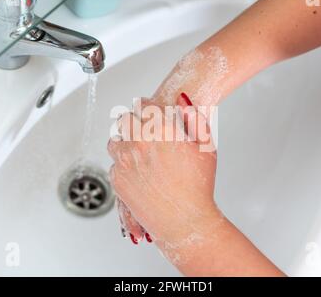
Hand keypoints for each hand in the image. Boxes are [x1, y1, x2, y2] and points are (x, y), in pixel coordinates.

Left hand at [108, 93, 222, 259]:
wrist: (185, 221)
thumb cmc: (198, 186)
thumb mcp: (206, 147)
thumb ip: (194, 118)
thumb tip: (182, 100)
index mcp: (162, 129)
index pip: (144, 104)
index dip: (148, 106)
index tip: (150, 110)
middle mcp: (139, 141)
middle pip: (125, 118)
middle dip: (134, 120)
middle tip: (144, 128)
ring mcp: (125, 160)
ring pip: (116, 138)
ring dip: (125, 139)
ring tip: (140, 149)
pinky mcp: (117, 178)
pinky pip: (114, 161)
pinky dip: (123, 162)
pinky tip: (139, 169)